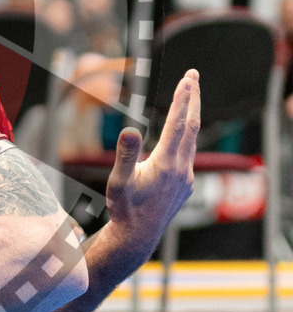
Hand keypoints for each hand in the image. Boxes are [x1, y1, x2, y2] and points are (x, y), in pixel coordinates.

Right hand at [104, 68, 199, 258]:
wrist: (138, 236)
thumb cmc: (125, 207)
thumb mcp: (119, 180)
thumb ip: (125, 154)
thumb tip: (130, 129)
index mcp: (166, 164)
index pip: (177, 124)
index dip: (182, 100)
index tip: (187, 79)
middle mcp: (182, 169)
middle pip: (192, 127)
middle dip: (192, 99)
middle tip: (193, 76)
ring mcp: (186, 177)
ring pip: (192, 140)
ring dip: (190, 116)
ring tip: (189, 98)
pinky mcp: (185, 185)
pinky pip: (188, 154)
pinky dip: (186, 136)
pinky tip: (180, 136)